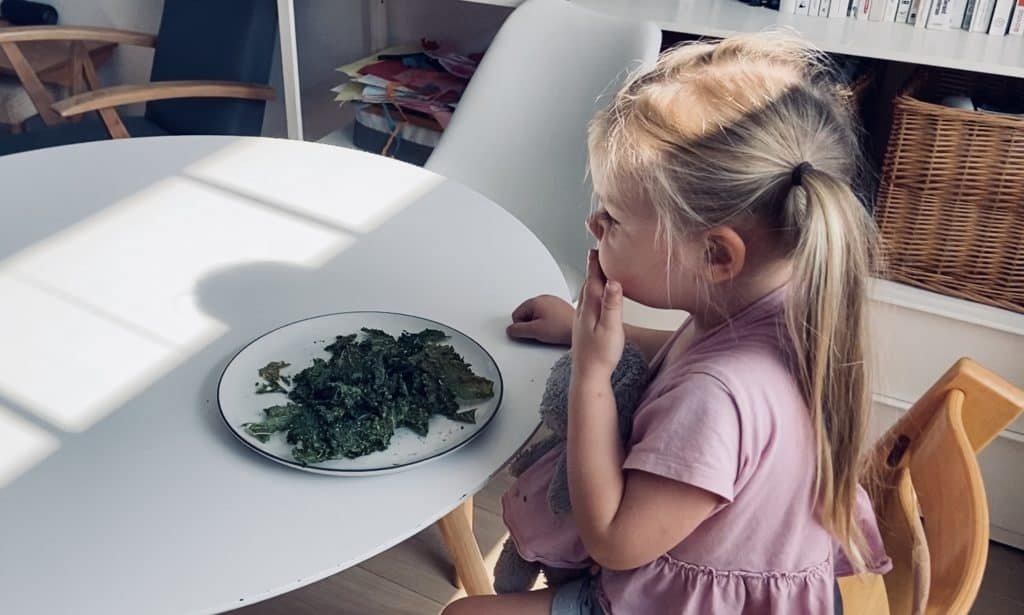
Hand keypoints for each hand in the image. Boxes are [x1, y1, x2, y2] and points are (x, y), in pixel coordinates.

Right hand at [507, 294, 574, 345]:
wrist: (582, 330)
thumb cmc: (562, 328)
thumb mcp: (536, 331)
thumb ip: (518, 330)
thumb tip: (510, 329)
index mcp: (536, 300)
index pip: (516, 314)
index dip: (521, 326)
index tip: (531, 331)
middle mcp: (544, 298)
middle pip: (526, 314)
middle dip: (531, 324)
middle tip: (541, 331)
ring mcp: (553, 302)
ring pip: (537, 315)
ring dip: (540, 323)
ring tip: (550, 330)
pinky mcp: (560, 307)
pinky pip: (547, 315)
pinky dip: (549, 322)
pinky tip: (556, 328)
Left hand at [572, 249, 623, 381]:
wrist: (589, 376)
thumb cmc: (601, 355)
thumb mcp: (611, 328)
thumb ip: (612, 304)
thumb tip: (613, 281)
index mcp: (589, 308)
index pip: (593, 279)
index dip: (596, 264)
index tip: (598, 247)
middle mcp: (583, 311)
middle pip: (587, 283)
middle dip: (593, 268)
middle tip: (597, 253)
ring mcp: (581, 320)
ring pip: (586, 293)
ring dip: (591, 280)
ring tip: (597, 270)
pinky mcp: (584, 328)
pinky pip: (587, 303)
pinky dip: (592, 293)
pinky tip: (596, 298)